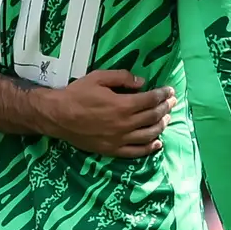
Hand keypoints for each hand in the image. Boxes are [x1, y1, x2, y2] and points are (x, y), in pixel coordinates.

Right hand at [37, 67, 171, 158]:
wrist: (58, 116)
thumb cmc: (77, 94)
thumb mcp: (98, 77)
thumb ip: (122, 77)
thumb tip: (142, 82)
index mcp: (123, 104)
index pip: (151, 100)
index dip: (163, 94)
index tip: (170, 91)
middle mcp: (125, 124)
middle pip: (153, 117)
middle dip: (166, 108)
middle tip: (172, 102)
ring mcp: (120, 139)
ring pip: (149, 135)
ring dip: (161, 126)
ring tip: (166, 118)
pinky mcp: (113, 150)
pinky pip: (136, 151)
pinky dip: (150, 148)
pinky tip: (157, 143)